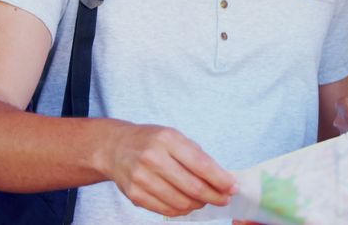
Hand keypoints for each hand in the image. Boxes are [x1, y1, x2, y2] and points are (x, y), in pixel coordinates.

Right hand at [109, 124, 237, 217]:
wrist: (115, 148)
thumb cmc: (151, 141)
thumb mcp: (174, 137)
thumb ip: (197, 156)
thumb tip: (222, 179)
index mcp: (167, 139)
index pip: (201, 165)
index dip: (221, 180)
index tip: (233, 187)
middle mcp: (153, 158)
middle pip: (193, 187)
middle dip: (215, 196)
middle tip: (224, 199)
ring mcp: (142, 178)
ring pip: (181, 202)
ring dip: (199, 204)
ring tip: (205, 199)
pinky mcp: (135, 195)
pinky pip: (167, 210)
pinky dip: (182, 210)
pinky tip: (188, 203)